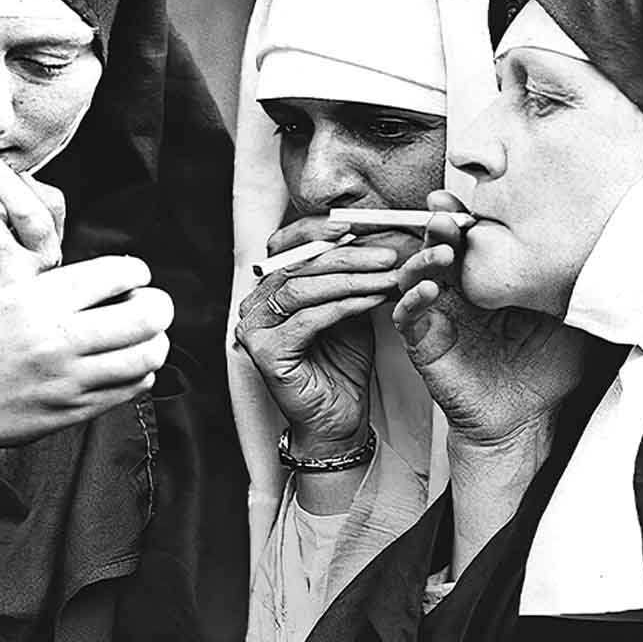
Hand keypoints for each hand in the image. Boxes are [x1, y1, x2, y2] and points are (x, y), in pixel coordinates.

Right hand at [0, 252, 173, 463]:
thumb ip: (53, 293)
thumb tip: (112, 284)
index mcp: (34, 302)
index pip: (115, 274)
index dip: (135, 270)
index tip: (134, 274)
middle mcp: (55, 340)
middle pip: (145, 316)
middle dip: (159, 304)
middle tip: (151, 303)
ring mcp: (67, 381)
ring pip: (147, 356)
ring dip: (155, 340)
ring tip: (143, 335)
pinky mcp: (70, 412)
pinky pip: (130, 388)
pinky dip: (138, 371)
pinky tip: (124, 363)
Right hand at [232, 211, 411, 455]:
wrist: (338, 417)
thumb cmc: (342, 364)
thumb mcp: (349, 307)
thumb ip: (348, 275)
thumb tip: (373, 233)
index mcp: (268, 287)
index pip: (287, 244)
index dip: (319, 230)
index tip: (359, 224)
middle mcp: (254, 304)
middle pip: (299, 264)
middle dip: (348, 255)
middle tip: (388, 253)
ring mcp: (254, 328)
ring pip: (302, 288)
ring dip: (350, 278)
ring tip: (387, 275)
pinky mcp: (265, 352)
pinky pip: (308, 319)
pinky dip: (343, 305)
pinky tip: (372, 300)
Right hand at [387, 203, 591, 455]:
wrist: (528, 421)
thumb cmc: (548, 372)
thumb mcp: (573, 320)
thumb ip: (580, 288)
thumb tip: (614, 252)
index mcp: (491, 282)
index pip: (476, 239)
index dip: (470, 216)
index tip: (477, 198)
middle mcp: (461, 293)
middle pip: (441, 247)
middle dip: (441, 225)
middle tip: (448, 214)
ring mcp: (440, 316)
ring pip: (416, 274)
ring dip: (423, 257)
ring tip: (443, 252)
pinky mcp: (425, 344)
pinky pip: (406, 316)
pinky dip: (411, 300)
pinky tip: (428, 291)